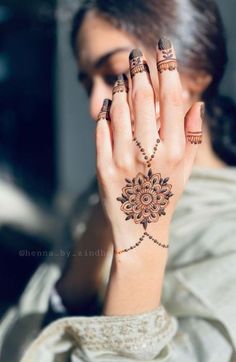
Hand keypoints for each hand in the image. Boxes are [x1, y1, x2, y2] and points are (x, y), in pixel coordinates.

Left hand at [96, 38, 202, 255]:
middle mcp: (149, 154)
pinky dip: (104, 113)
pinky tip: (109, 104)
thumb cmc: (165, 196)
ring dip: (120, 89)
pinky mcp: (103, 169)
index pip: (171, 100)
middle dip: (139, 71)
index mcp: (174, 151)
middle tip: (136, 58)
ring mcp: (123, 161)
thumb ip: (191, 136)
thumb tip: (195, 103)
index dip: (167, 69)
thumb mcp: (185, 169)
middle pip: (143, 99)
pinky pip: (101, 131)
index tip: (163, 49)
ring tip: (123, 79)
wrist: (140, 228)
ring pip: (119, 111)